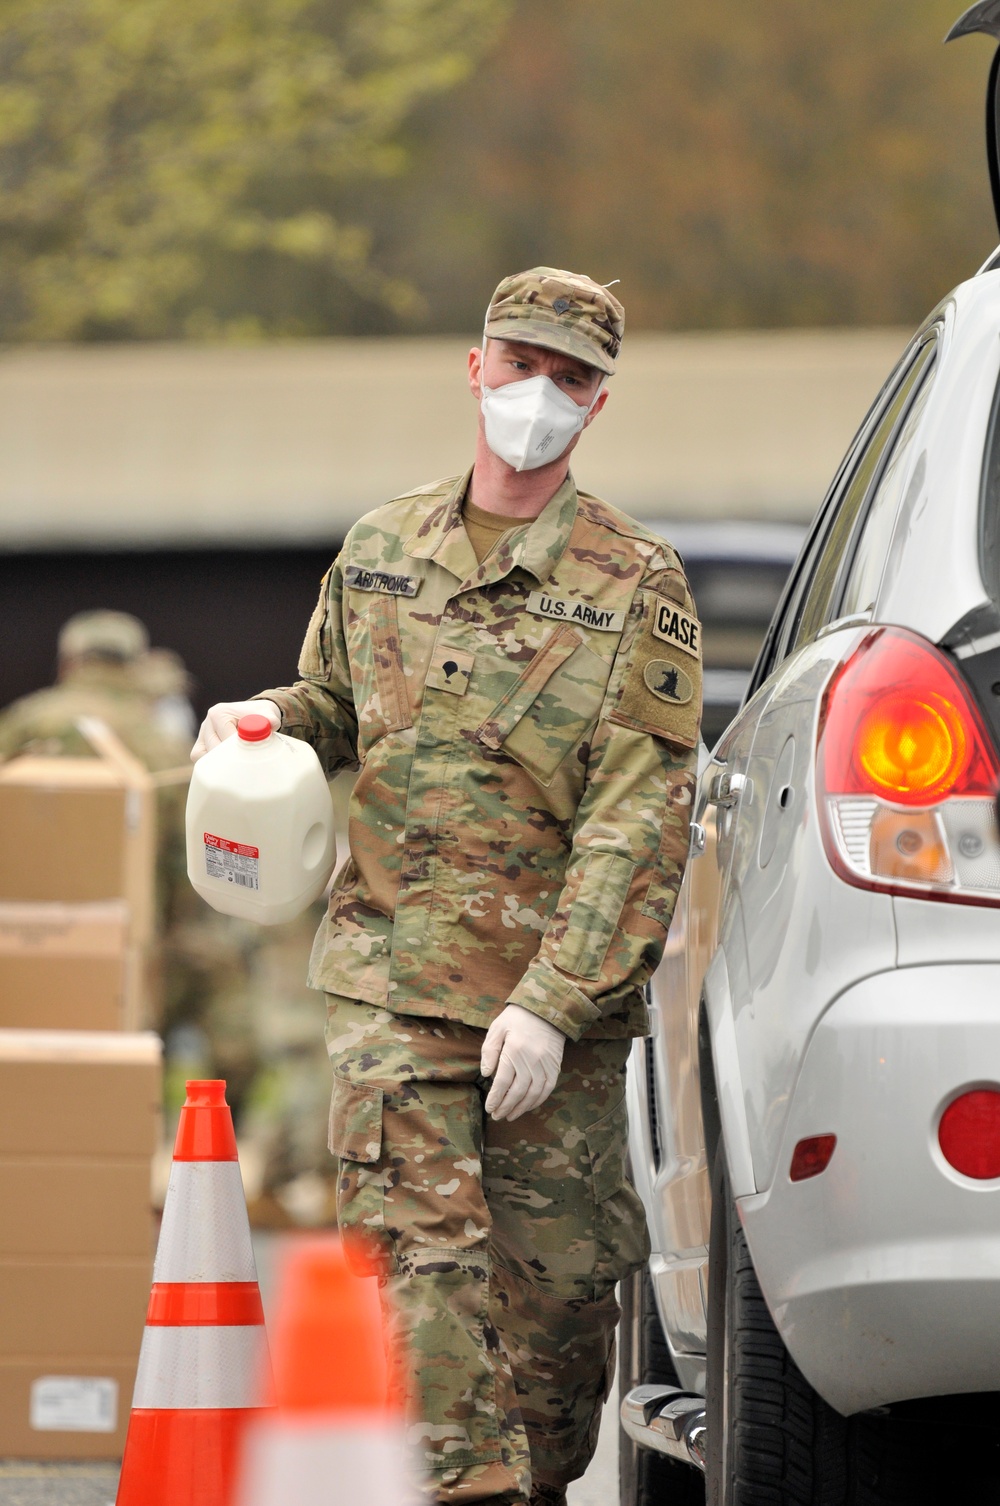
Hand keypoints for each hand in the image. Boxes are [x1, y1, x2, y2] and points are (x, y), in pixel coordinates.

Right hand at [190, 699, 279, 760]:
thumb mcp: (266, 714)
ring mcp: (202, 735)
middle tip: (246, 766)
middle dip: (230, 759)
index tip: (252, 755)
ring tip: (237, 767)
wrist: (253, 715)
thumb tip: (272, 723)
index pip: (225, 739)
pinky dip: (213, 766)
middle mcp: (207, 723)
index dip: (239, 749)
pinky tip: (227, 769)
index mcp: (219, 713)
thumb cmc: (259, 715)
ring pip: (205, 757)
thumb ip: (270, 719)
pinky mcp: (201, 746)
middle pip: (214, 749)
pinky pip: (202, 760)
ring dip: (220, 764)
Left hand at [481, 1004, 565, 1121]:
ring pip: (533, 1093)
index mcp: (514, 1050)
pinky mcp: (555, 1066)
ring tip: (510, 1116)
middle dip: (506, 1107)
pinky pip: (547, 1088)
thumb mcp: (497, 1028)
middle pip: (517, 1091)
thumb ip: (489, 1051)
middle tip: (497, 1116)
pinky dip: (538, 1101)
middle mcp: (531, 1059)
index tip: (489, 1108)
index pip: (503, 1081)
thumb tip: (486, 1074)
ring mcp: (545, 1064)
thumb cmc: (517, 1018)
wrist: (546, 1007)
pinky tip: (528, 1106)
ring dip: (521, 1108)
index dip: (495, 1098)